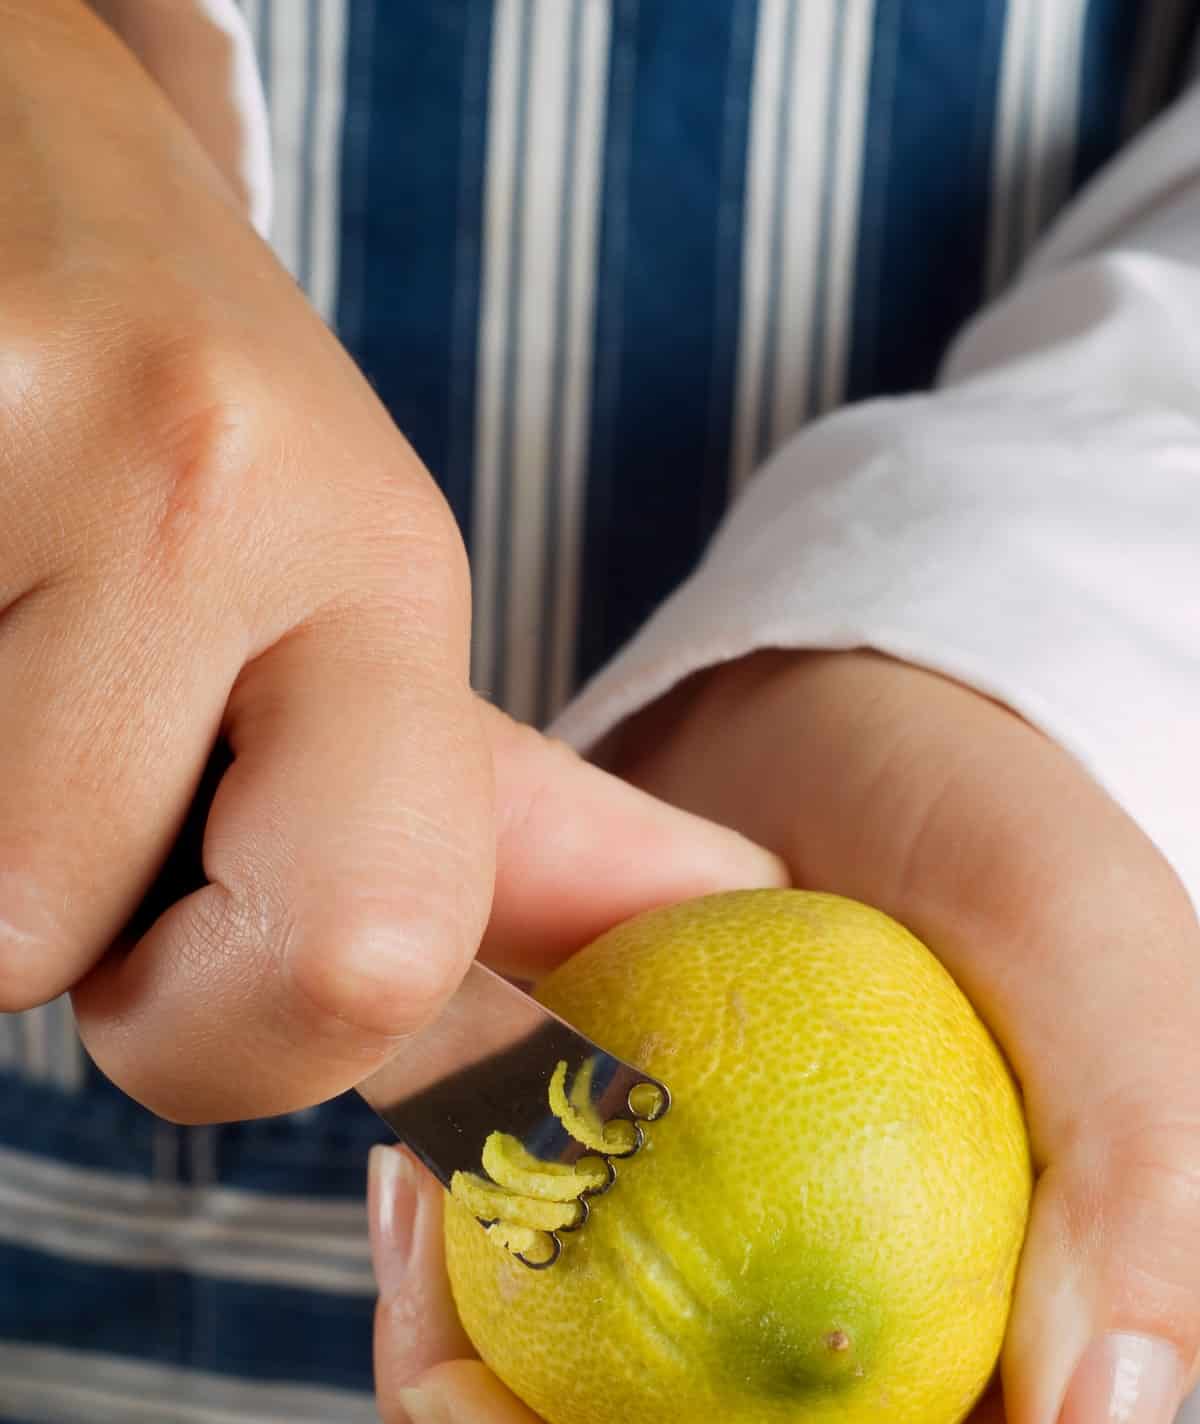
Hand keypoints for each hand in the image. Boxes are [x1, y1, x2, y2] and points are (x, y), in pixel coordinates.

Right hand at [0, 2, 779, 1119]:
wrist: (24, 156)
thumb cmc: (189, 434)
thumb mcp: (362, 608)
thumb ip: (507, 814)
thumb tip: (726, 904)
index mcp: (379, 577)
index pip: (360, 955)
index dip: (226, 1036)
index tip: (178, 947)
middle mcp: (222, 492)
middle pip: (43, 938)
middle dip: (34, 923)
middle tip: (63, 760)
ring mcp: (27, 422)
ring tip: (13, 639)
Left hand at [369, 647, 1199, 1423]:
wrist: (848, 744)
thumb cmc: (989, 832)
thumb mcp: (1091, 958)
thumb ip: (1146, 1189)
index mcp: (997, 1403)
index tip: (481, 1422)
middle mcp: (871, 1401)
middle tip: (414, 1350)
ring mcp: (749, 1330)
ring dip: (459, 1378)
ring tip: (407, 1202)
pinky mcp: (654, 1253)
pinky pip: (535, 1324)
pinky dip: (458, 1274)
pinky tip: (416, 1163)